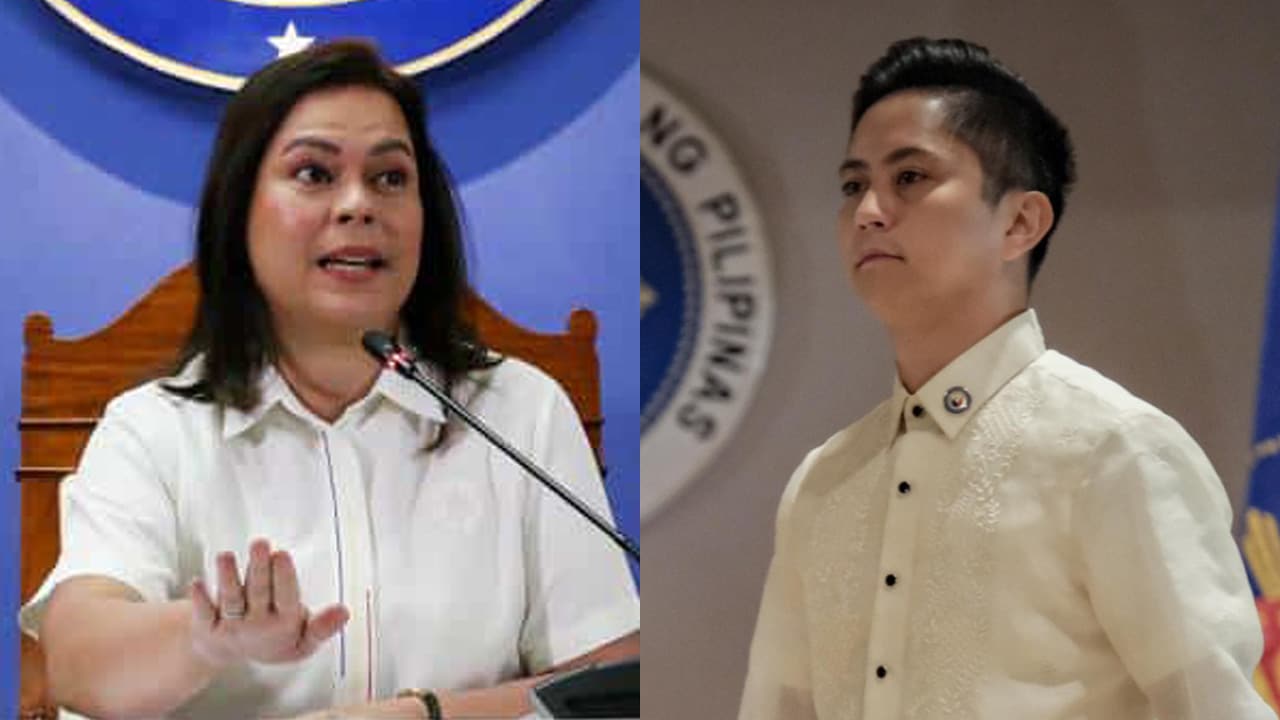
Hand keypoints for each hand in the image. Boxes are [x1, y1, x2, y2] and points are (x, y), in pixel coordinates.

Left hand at [188, 538, 348, 668]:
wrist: (227, 652)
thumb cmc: (273, 637)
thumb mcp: (303, 640)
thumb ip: (323, 627)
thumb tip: (344, 611)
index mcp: (284, 625)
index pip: (286, 599)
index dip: (284, 578)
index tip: (283, 555)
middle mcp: (257, 625)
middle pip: (258, 594)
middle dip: (260, 569)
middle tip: (261, 543)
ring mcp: (231, 626)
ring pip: (231, 601)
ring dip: (227, 579)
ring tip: (225, 556)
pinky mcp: (207, 625)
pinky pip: (203, 612)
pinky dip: (199, 599)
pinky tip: (196, 583)